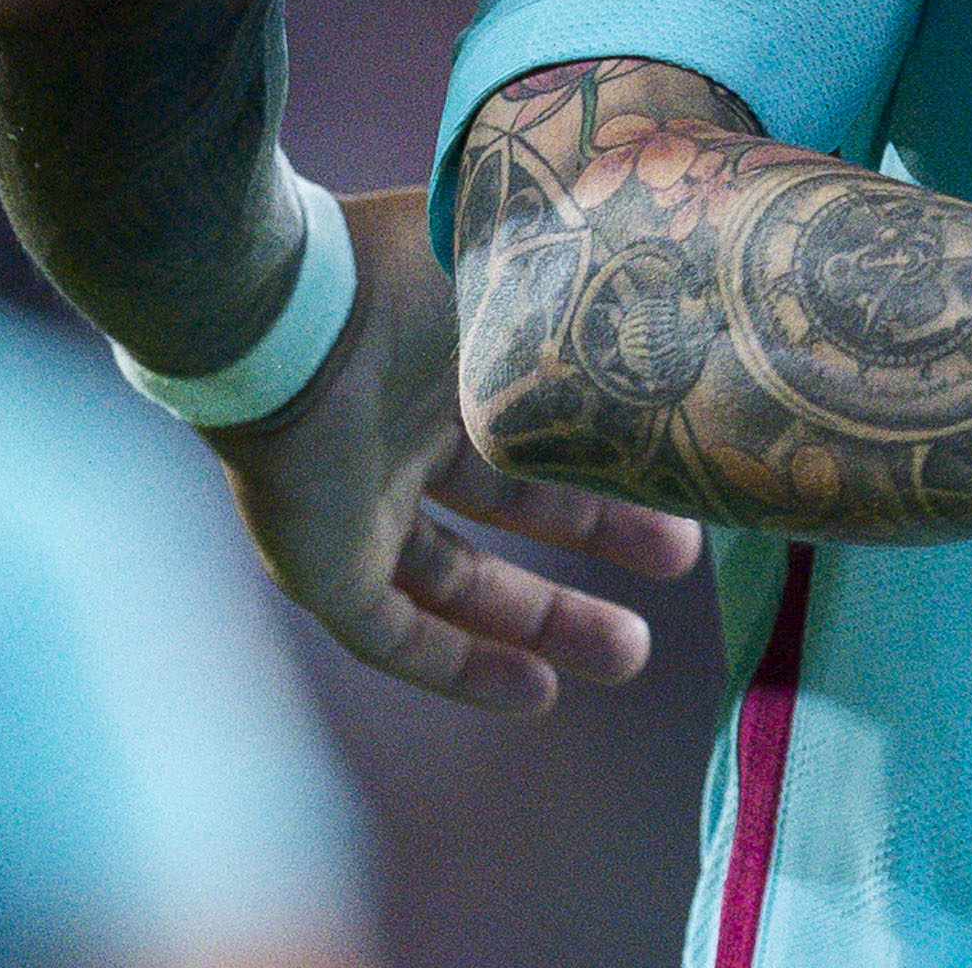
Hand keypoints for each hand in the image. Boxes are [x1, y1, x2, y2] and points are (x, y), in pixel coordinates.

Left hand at [203, 184, 706, 710]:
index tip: (677, 469)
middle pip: (510, 503)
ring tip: (632, 655)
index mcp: (442, 359)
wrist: (288, 319)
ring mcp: (357, 506)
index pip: (532, 420)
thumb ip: (576, 290)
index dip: (601, 451)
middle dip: (596, 535)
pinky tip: (537, 696)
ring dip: (541, 621)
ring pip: (458, 583)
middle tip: (683, 558)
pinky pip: (396, 636)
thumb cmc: (399, 279)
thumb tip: (665, 285)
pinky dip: (462, 668)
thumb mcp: (513, 275)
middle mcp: (400, 434)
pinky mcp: (322, 569)